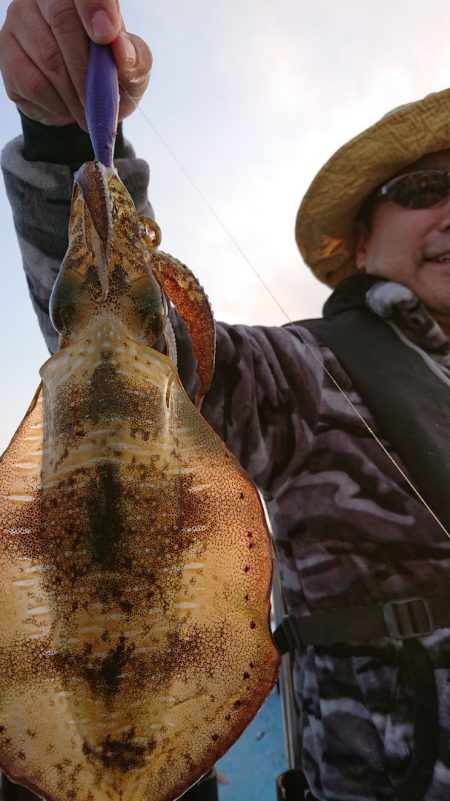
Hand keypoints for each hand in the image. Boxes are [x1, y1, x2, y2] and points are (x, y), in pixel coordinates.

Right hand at [0, 0, 151, 128]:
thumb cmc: (109, 79)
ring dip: (74, 92)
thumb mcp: (133, 72)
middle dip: (86, 68)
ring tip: (87, 110)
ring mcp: (21, 19)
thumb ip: (135, 59)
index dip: (94, 5)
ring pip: (48, 55)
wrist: (80, 106)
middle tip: (100, 100)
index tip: (106, 34)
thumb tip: (122, 50)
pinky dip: (56, 102)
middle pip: (62, 19)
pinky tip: (66, 107)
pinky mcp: (6, 50)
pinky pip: (33, 80)